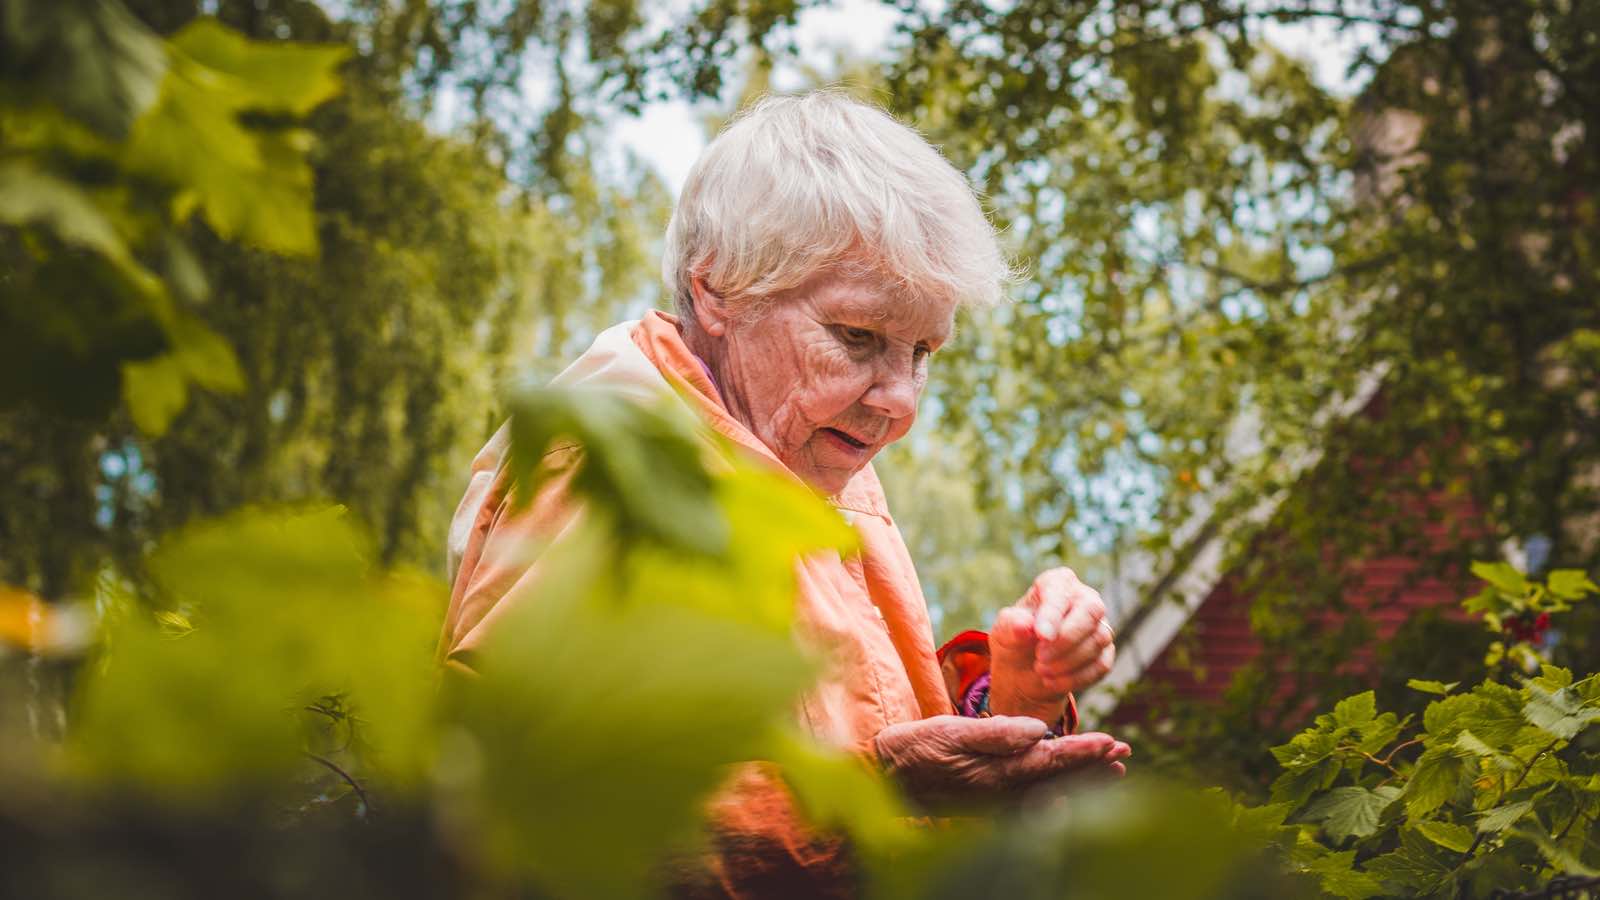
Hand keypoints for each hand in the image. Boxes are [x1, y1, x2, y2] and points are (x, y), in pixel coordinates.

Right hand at [872, 715, 1129, 807]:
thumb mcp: (951, 731)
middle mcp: (1003, 795)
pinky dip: (1060, 791)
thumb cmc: (917, 748)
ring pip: (1052, 793)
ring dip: (1083, 780)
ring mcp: (997, 805)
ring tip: (1112, 770)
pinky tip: (1070, 788)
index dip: (1084, 751)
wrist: (886, 778)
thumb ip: (996, 733)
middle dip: (1093, 768)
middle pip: (1060, 782)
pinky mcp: (990, 807)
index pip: (1051, 761)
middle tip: (1124, 754)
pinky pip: (1036, 802)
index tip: (1111, 742)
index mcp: (997, 774)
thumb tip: (1039, 730)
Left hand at [989, 568, 1114, 722]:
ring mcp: (1099, 625)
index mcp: (1057, 583)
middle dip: (1066, 638)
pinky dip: (1076, 678)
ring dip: (1068, 661)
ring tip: (1040, 671)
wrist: (1024, 670)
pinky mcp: (1105, 653)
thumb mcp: (1004, 632)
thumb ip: (1011, 625)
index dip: (1053, 614)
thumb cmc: (1015, 639)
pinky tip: (1052, 682)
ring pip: (1098, 639)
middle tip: (1040, 658)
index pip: (1061, 593)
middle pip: (1091, 611)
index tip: (1040, 636)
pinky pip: (1101, 665)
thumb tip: (1024, 625)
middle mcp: (1084, 599)